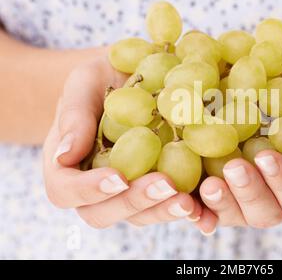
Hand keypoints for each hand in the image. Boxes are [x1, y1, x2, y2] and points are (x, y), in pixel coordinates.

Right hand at [43, 58, 201, 227]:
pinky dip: (189, 211)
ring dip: (163, 210)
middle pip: (105, 212)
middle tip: (164, 185)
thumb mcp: (84, 83)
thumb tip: (64, 156)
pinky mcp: (163, 187)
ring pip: (140, 216)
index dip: (89, 190)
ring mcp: (131, 190)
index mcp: (69, 165)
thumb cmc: (102, 79)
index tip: (118, 177)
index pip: (66, 191)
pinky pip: (171, 206)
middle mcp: (98, 186)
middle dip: (135, 202)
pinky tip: (206, 208)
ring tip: (187, 200)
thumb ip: (74, 115)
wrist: (133, 76)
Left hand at [194, 100, 281, 232]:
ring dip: (220, 203)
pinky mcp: (217, 184)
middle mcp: (273, 195)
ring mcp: (243, 195)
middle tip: (234, 168)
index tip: (266, 156)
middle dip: (249, 192)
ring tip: (209, 185)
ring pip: (233, 213)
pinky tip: (183, 200)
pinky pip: (205, 205)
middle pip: (264, 211)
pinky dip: (195, 208)